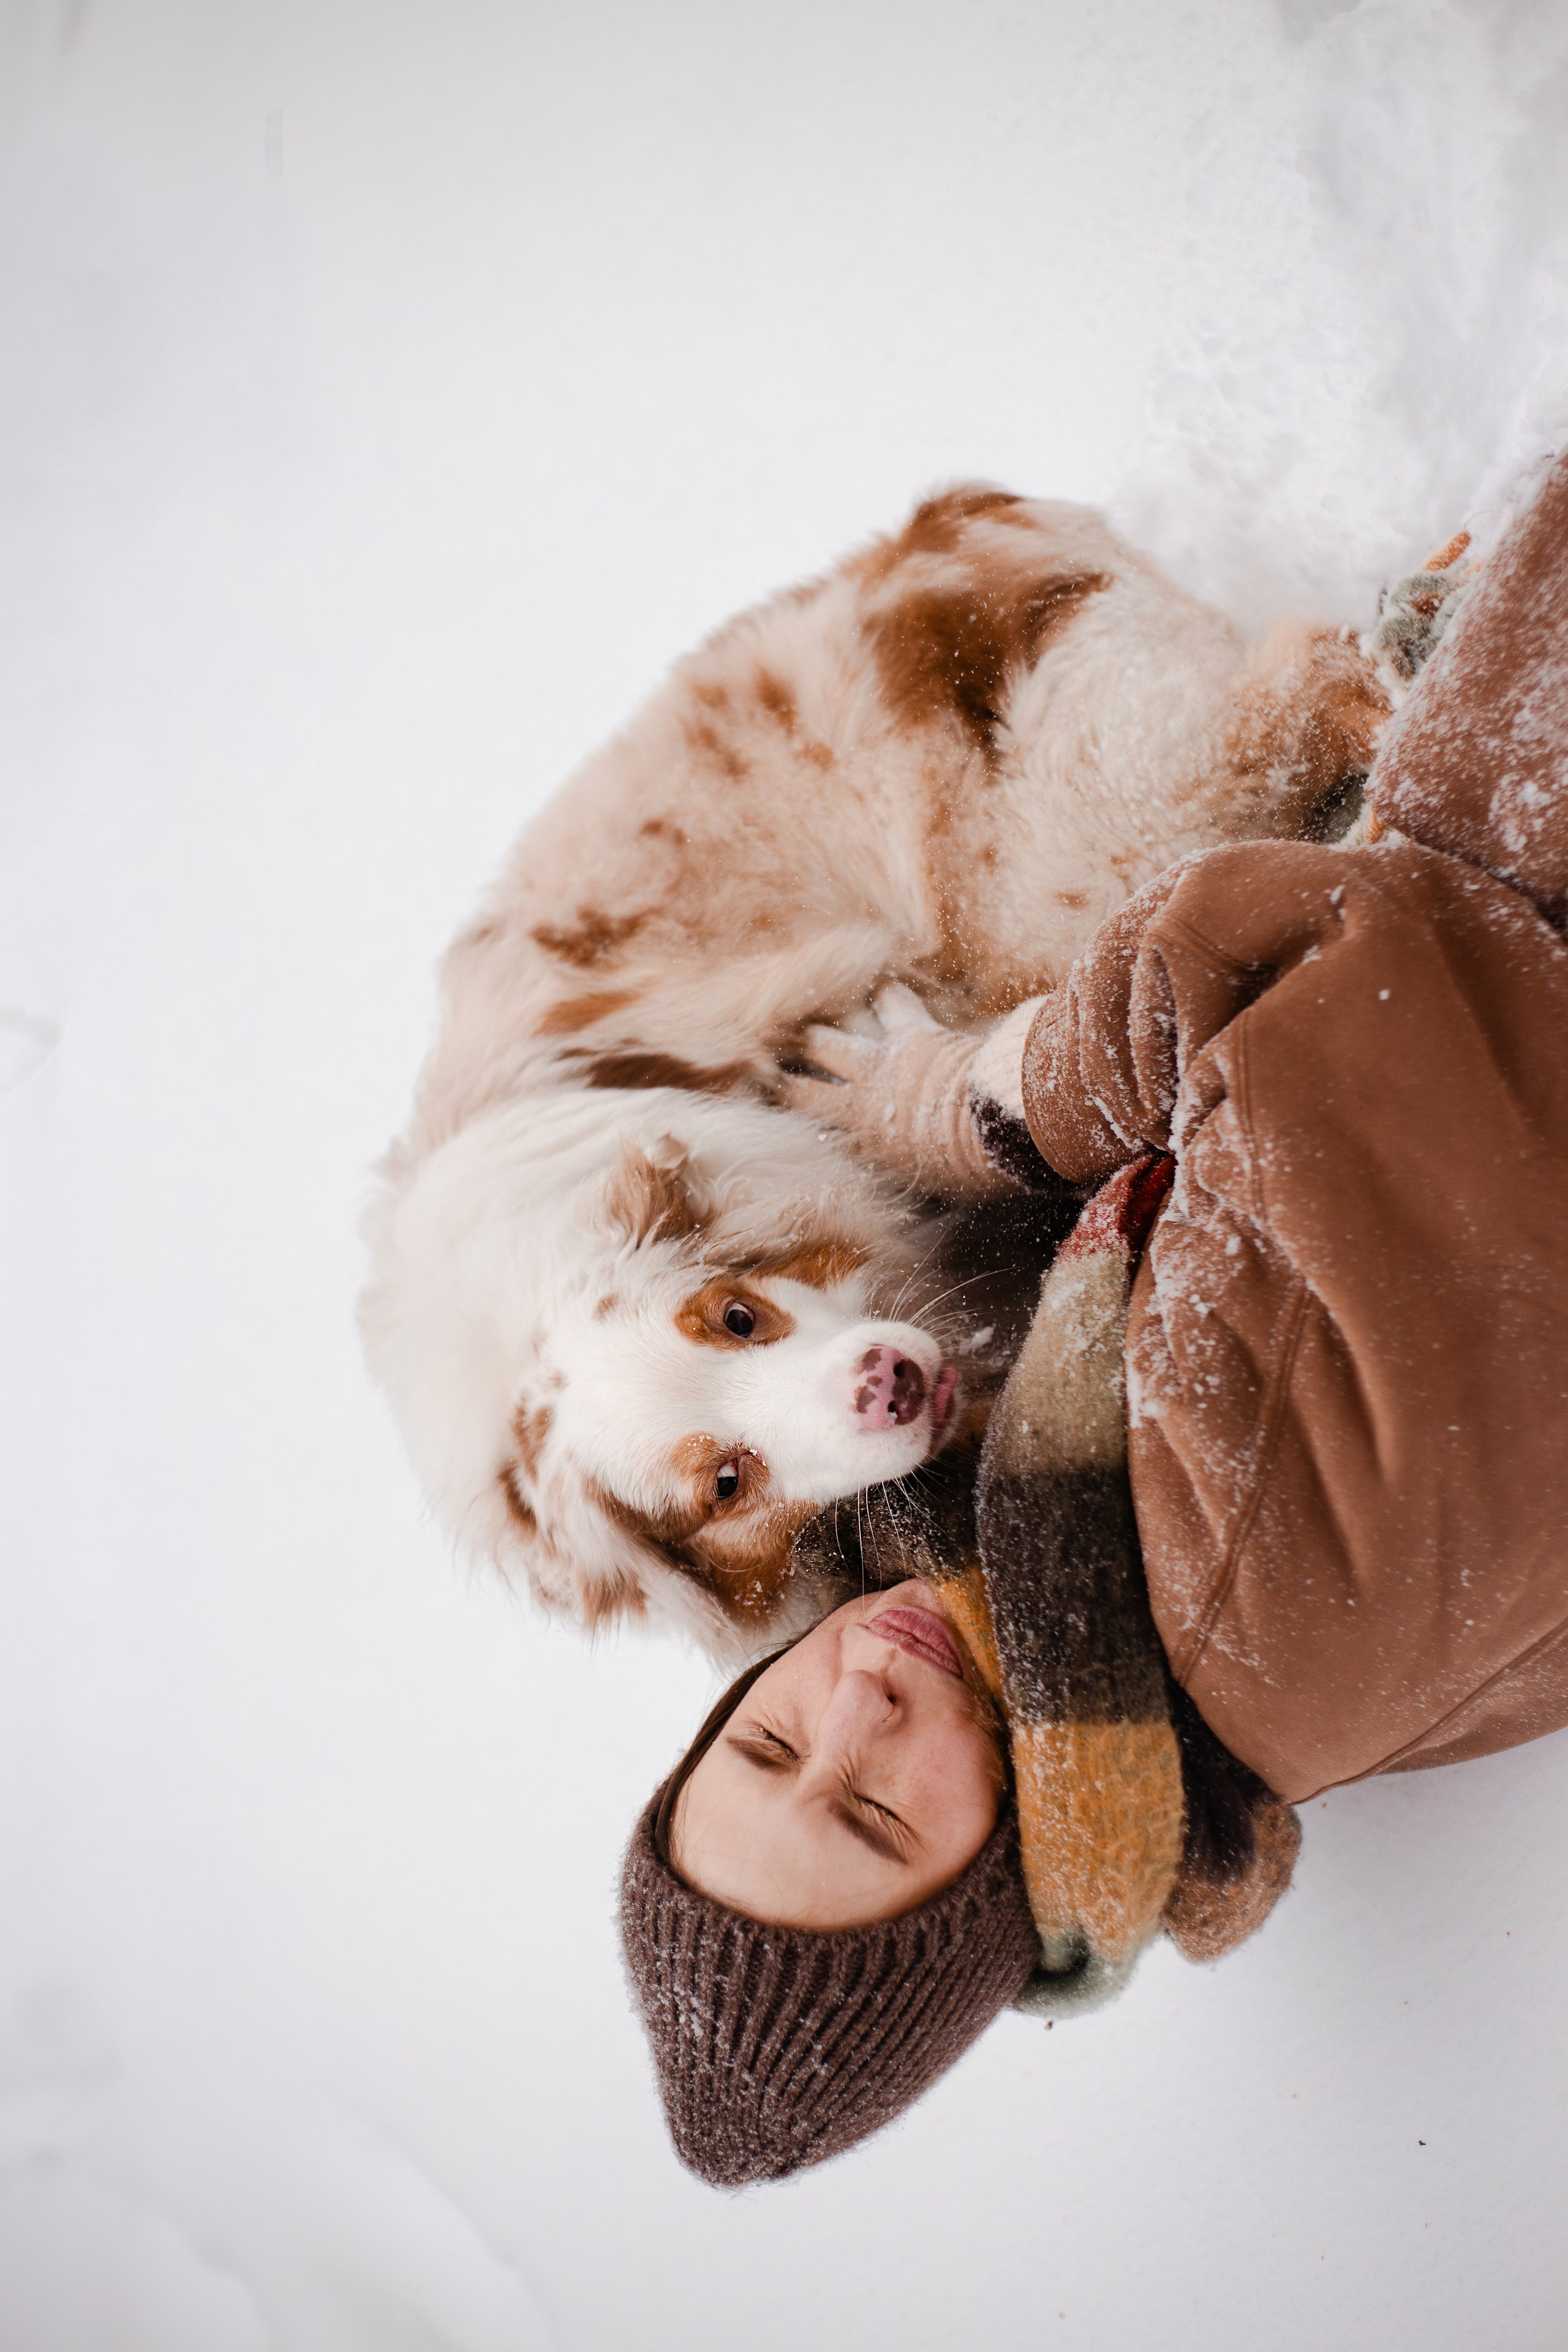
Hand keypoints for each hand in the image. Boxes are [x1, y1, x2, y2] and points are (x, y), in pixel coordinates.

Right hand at [778, 984, 1000, 1199]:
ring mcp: (880, 1064)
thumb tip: (897, 1176)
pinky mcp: (910, 1032)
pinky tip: (875, 980)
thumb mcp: (928, 1182)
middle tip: (764, 1068)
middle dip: (782, 1083)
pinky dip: (883, 992)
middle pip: (802, 1090)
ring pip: (825, 1042)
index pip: (817, 1137)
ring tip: (792, 1020)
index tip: (779, 1121)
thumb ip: (904, 1169)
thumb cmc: (966, 1165)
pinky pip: (890, 1002)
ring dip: (809, 1035)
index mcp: (864, 1144)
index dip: (796, 1130)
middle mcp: (859, 1103)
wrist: (989, 1125)